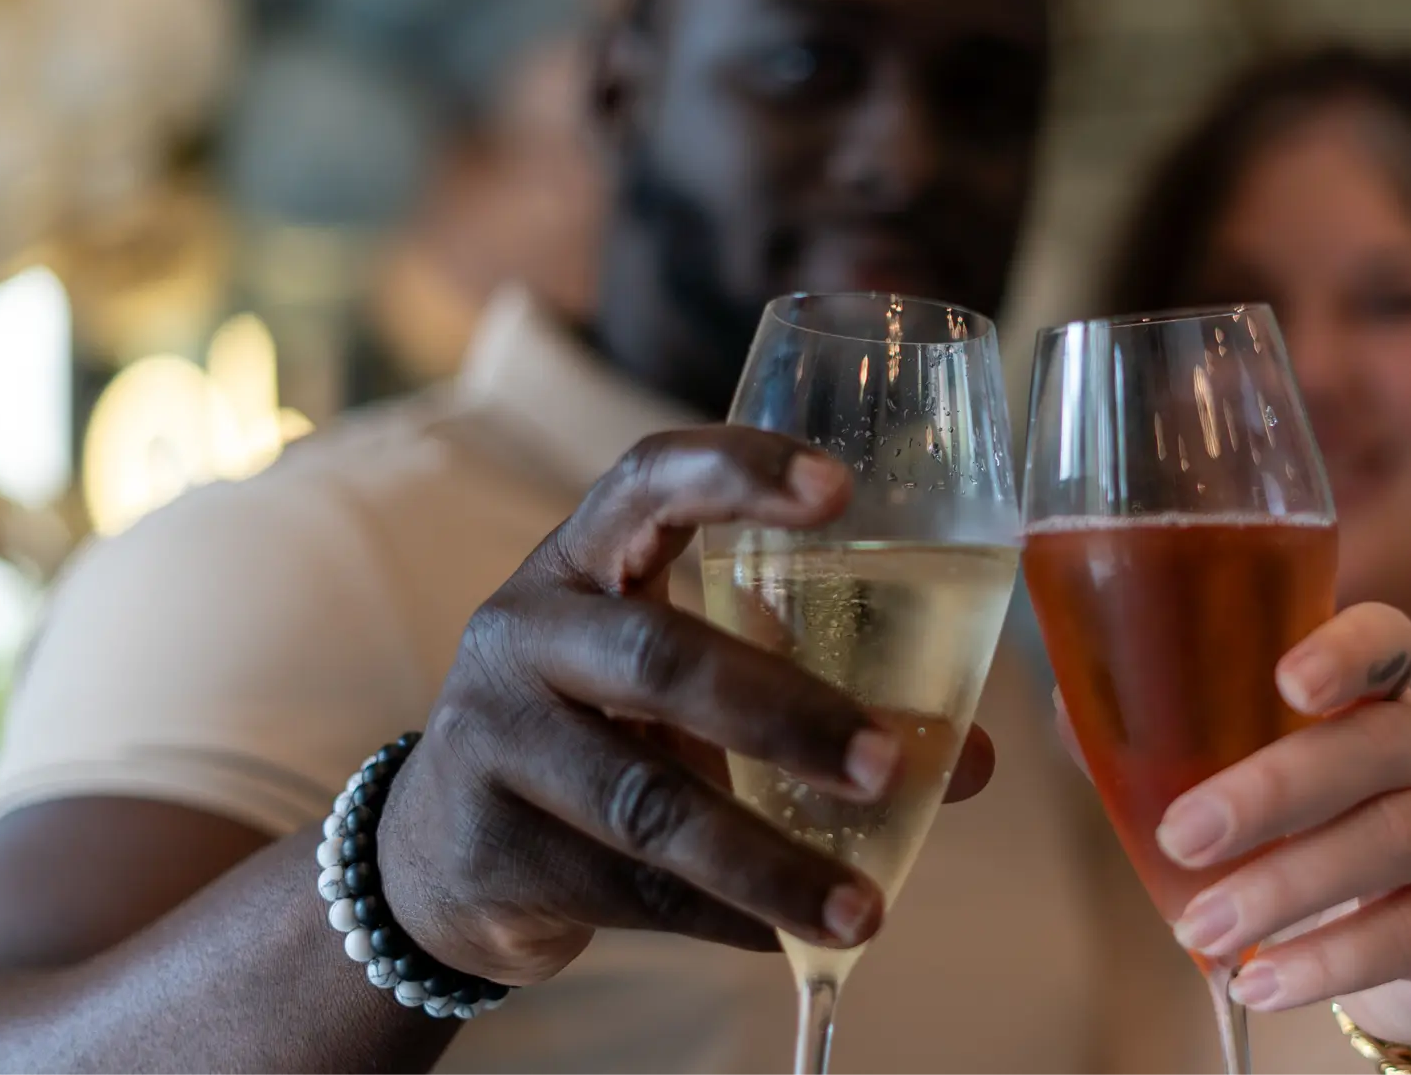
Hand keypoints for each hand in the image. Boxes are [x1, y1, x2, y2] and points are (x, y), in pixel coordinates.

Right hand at [375, 426, 995, 986]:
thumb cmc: (603, 733)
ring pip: (645, 802)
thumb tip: (971, 759)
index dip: (739, 472)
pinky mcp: (492, 847)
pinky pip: (628, 890)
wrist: (439, 850)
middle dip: (787, 713)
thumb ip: (815, 699)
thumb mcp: (682, 690)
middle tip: (890, 764)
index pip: (649, 481)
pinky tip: (788, 937)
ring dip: (768, 859)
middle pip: (658, 657)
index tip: (840, 488)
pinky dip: (723, 917)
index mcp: (585, 562)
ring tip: (862, 908)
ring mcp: (493, 739)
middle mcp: (527, 631)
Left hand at [1158, 603, 1410, 1067]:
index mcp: (1365, 697)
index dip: (1346, 651)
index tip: (1287, 680)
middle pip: (1372, 745)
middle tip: (1184, 837)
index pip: (1383, 641)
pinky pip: (1409, 933)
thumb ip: (1170, 742)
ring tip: (1201, 929)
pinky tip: (1260, 982)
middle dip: (1272, 790)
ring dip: (1282, 888)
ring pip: (1386, 840)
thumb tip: (1067, 707)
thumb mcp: (1256, 778)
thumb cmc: (1315, 832)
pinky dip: (1329, 962)